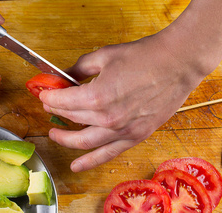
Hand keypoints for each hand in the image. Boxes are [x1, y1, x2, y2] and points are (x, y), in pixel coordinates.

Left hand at [39, 30, 208, 171]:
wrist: (177, 63)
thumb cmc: (145, 56)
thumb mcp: (104, 55)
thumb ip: (80, 68)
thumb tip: (64, 76)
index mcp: (97, 96)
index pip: (62, 102)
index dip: (49, 97)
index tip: (44, 94)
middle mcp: (107, 118)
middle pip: (71, 119)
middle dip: (56, 112)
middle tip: (49, 107)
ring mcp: (122, 131)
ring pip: (84, 142)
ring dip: (65, 139)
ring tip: (55, 135)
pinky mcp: (136, 136)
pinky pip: (107, 154)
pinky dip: (90, 161)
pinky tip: (76, 165)